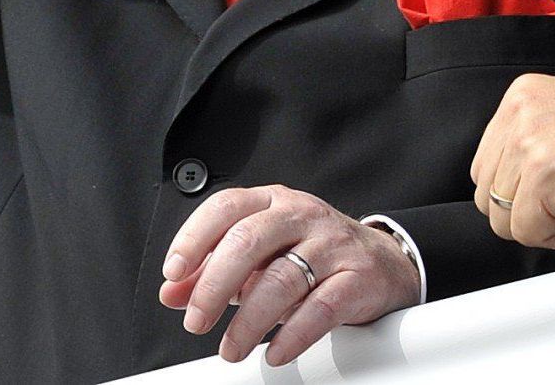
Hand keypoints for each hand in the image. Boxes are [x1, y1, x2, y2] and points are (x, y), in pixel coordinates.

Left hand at [157, 186, 421, 365]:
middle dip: (214, 286)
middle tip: (196, 322)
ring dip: (249, 321)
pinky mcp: (358, 276)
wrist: (383, 263)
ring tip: (231, 349)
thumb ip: (214, 272)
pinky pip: (322, 307)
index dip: (194, 238)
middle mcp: (302, 215)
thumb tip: (172, 293)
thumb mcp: (261, 257)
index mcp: (273, 202)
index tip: (175, 273)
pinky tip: (276, 352)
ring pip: (282, 278)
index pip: (226, 207)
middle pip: (248, 241)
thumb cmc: (312, 255)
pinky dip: (294, 335)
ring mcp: (332, 244)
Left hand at [470, 76, 554, 246]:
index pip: (486, 167)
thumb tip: (506, 193)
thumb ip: (531, 148)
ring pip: (503, 218)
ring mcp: (530, 141)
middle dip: (528, 210)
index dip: (522, 191)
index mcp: (522, 98)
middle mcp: (520, 113)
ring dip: (546, 223)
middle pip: (487, 195)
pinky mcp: (545, 172)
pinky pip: (528, 232)